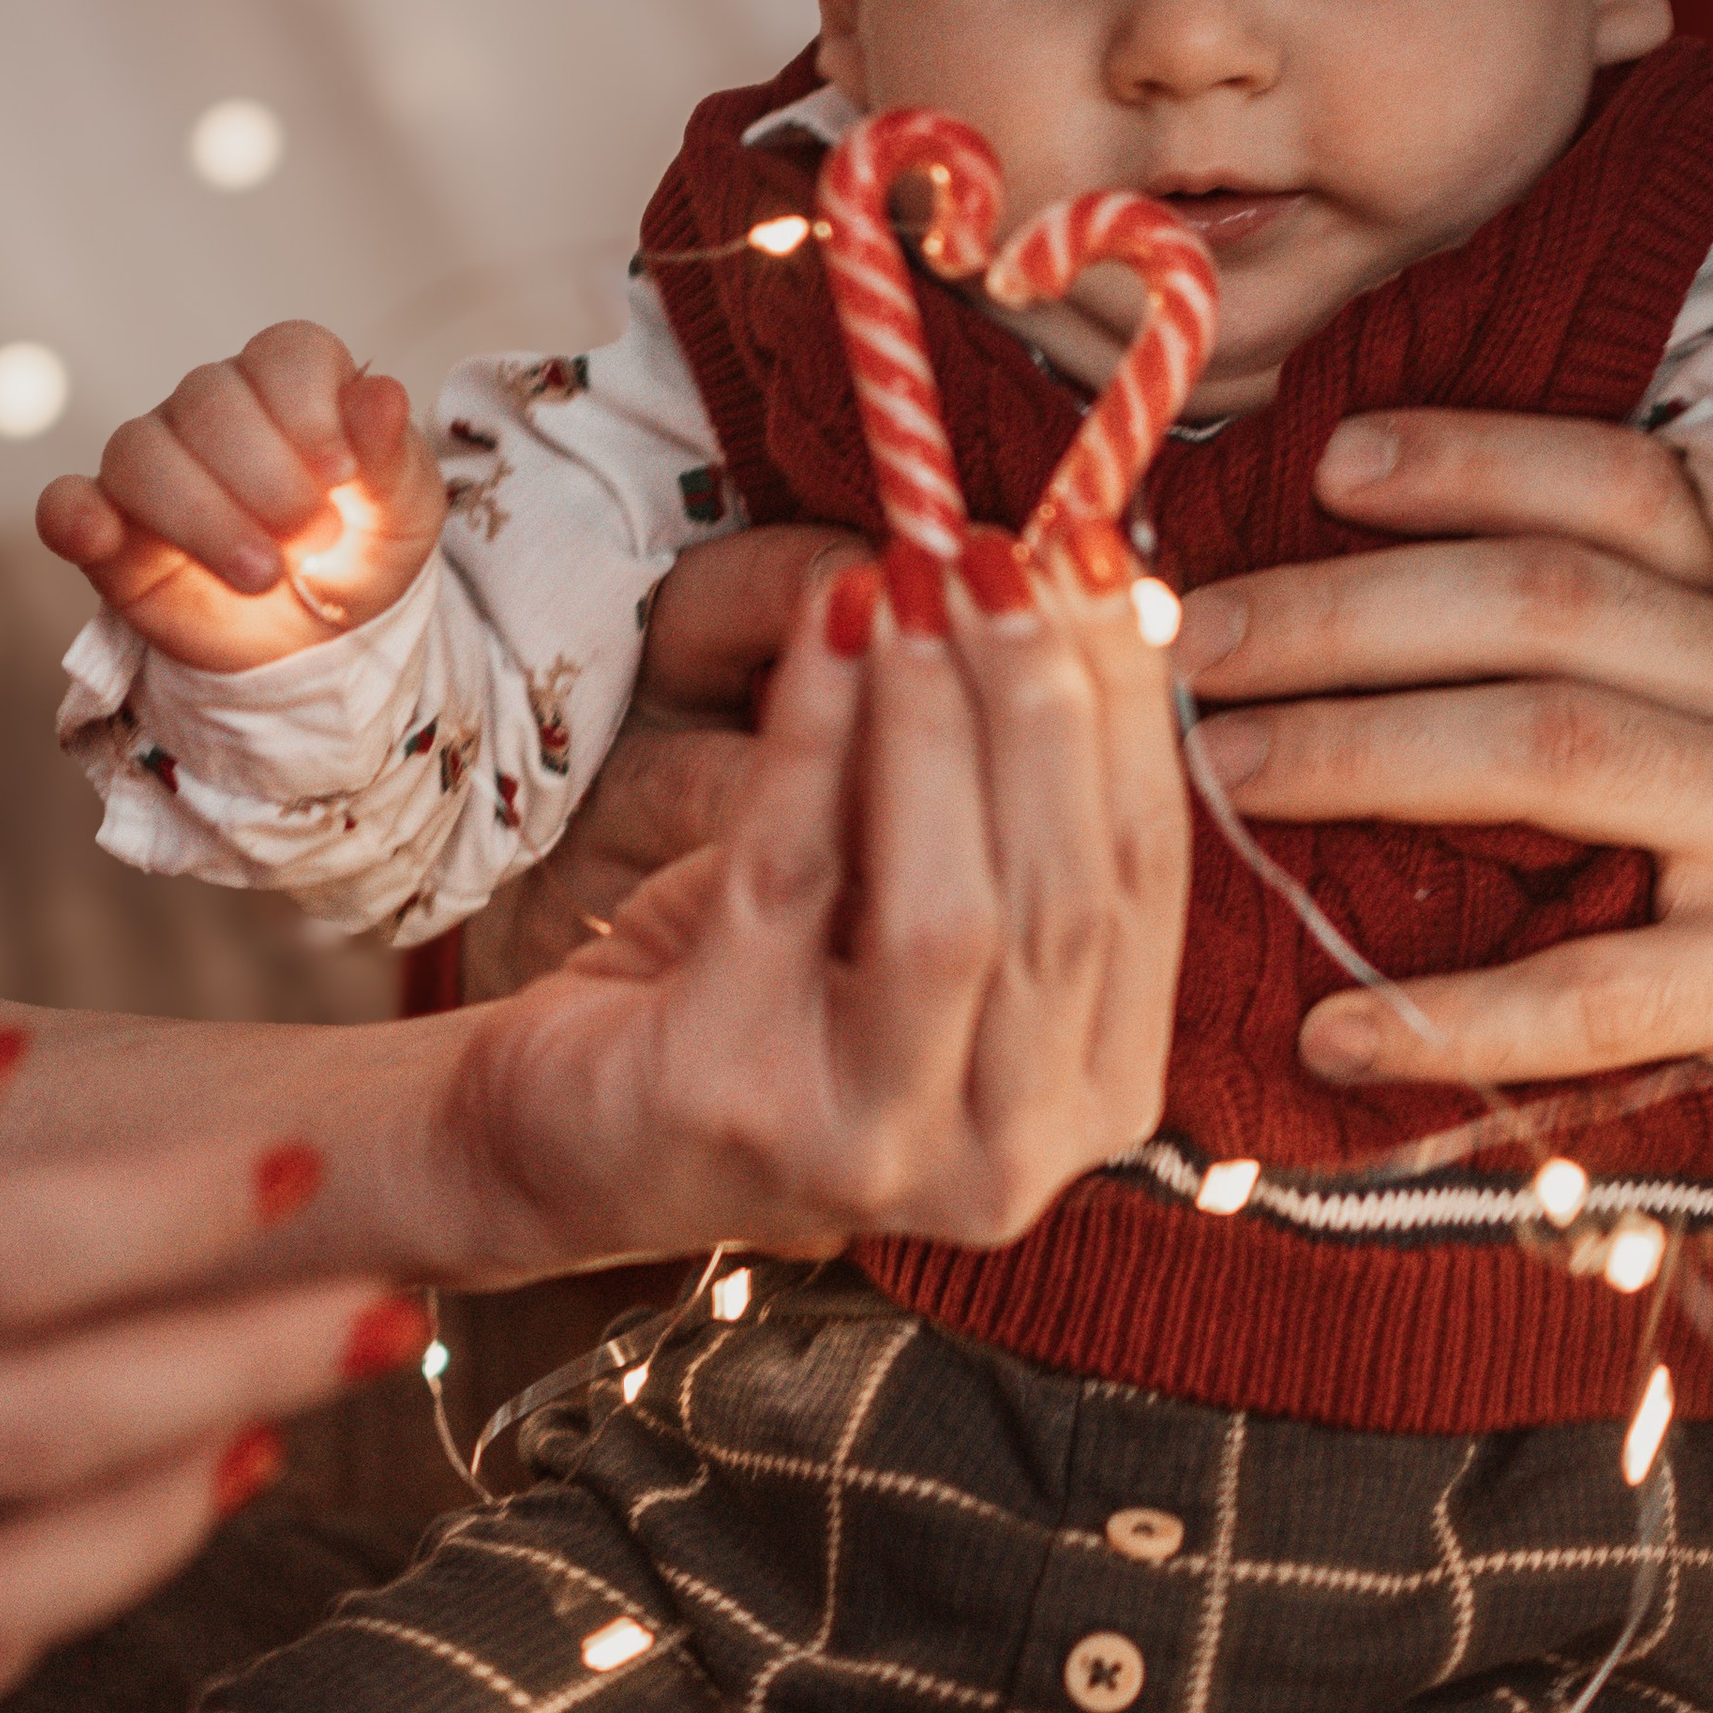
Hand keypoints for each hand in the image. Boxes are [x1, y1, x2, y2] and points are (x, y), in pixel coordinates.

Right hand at [36, 321, 443, 672]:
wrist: (319, 647)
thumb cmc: (362, 558)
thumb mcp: (403, 518)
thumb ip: (392, 458)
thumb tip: (384, 395)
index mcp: (292, 384)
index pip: (285, 353)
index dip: (310, 409)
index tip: (341, 475)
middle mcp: (213, 406)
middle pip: (211, 400)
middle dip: (267, 480)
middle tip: (312, 543)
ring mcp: (154, 462)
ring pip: (142, 451)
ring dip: (202, 516)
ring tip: (261, 575)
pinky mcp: (110, 527)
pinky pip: (66, 503)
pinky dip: (74, 516)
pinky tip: (98, 535)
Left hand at [458, 536, 1189, 1260]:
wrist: (569, 1131)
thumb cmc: (759, 997)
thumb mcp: (904, 897)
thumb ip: (994, 796)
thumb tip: (1072, 586)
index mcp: (1087, 1099)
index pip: (1143, 882)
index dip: (1128, 709)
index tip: (1100, 563)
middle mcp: (1004, 1157)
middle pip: (1064, 896)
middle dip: (1040, 700)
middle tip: (1005, 555)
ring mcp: (870, 1146)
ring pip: (950, 910)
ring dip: (937, 717)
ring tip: (918, 576)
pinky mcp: (734, 1098)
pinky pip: (791, 880)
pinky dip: (814, 735)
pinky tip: (826, 628)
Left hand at [1177, 407, 1712, 1166]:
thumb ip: (1633, 659)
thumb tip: (1391, 602)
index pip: (1622, 494)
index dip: (1475, 463)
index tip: (1327, 465)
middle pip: (1541, 608)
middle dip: (1344, 614)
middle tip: (1194, 645)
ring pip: (1547, 752)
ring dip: (1360, 753)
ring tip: (1219, 778)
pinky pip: (1591, 991)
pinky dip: (1450, 1014)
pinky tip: (1334, 1028)